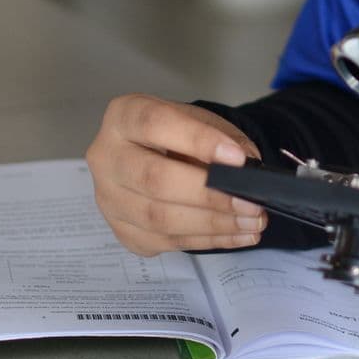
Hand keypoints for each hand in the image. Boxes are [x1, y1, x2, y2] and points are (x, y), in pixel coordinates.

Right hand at [87, 94, 267, 254]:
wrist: (151, 155)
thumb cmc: (176, 135)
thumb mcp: (199, 121)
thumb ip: (223, 137)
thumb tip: (247, 167)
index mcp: (123, 116)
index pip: (156, 124)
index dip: (198, 141)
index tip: (238, 158)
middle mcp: (106, 157)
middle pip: (154, 179)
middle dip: (209, 194)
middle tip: (251, 202)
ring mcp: (108, 199)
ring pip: (159, 218)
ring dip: (213, 224)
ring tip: (253, 221)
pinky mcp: (122, 231)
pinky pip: (167, 242)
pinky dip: (208, 240)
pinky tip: (238, 234)